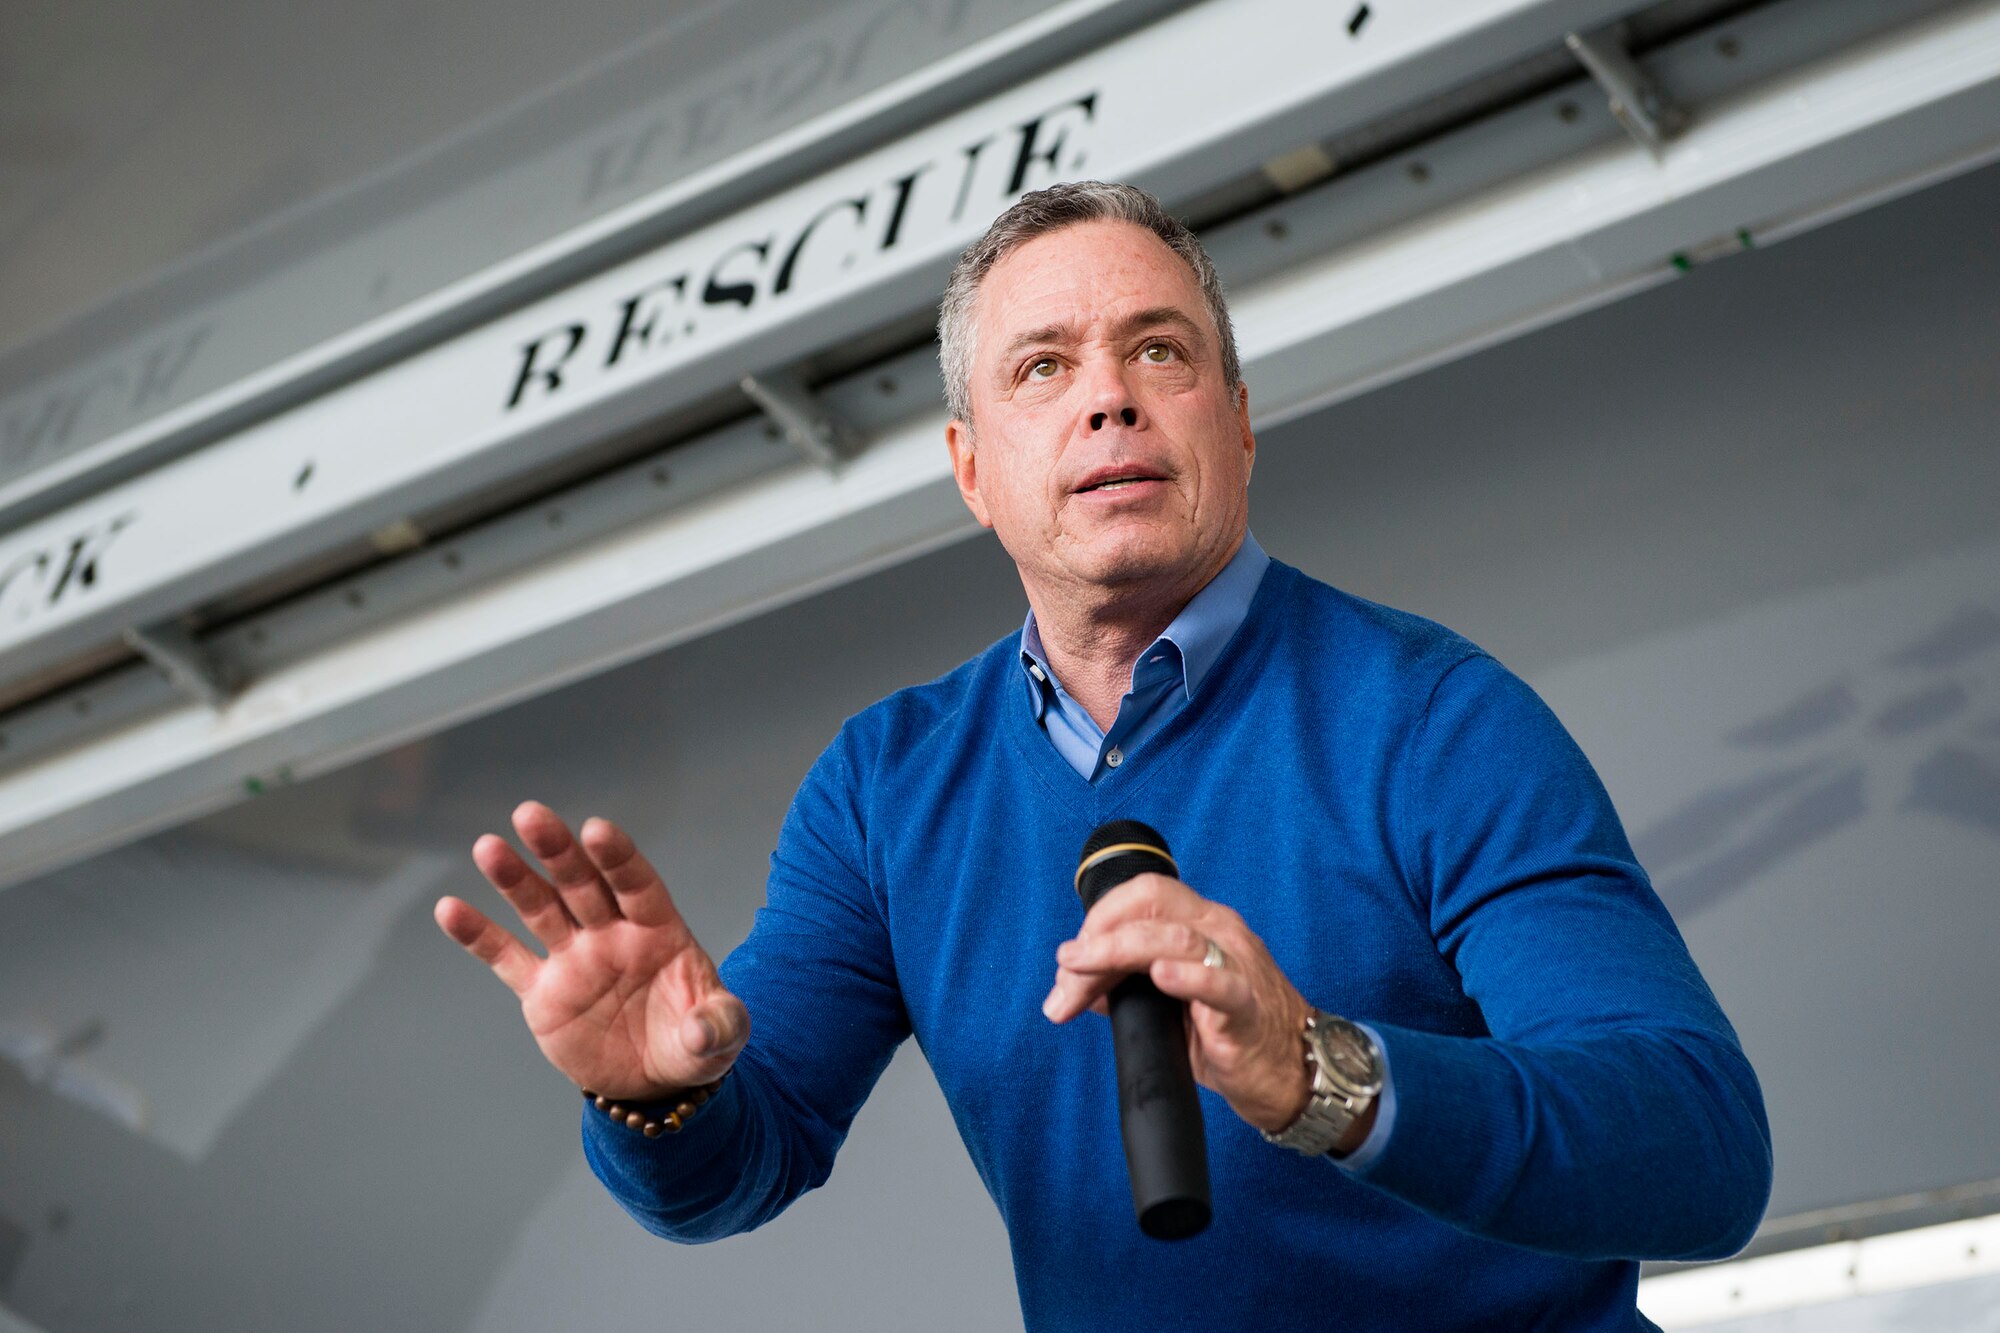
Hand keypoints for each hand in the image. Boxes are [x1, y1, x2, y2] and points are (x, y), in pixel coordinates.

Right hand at [434, 801, 747, 1100]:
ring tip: (488, 847)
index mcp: (658, 930)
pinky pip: (507, 958)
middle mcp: (612, 933)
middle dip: (558, 851)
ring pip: (540, 909)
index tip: (595, 829)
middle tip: (530, 814)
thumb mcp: (720, 1038)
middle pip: (582, 883)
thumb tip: (707, 1032)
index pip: (636, 883)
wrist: (654, 1080)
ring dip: (515, 879)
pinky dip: (479, 935)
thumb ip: (719, 1026)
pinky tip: (450, 909)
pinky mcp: (542, 991)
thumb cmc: (693, 1044)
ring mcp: (574, 958)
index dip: (617, 857)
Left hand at [1043, 873, 1312, 1135]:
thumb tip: (1077, 982)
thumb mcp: (1173, 1000)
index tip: (1071, 960)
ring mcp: (1236, 966)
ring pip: (1174, 938)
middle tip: (1066, 973)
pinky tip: (1160, 976)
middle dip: (1098, 934)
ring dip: (1116, 954)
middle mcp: (1220, 932)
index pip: (1143, 894)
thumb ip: (1130, 983)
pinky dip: (1187, 977)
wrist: (1293, 1072)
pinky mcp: (1246, 1008)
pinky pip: (1219, 984)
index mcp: (1201, 922)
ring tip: (1080, 978)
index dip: (1099, 919)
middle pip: (1151, 904)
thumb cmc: (1234, 1031)